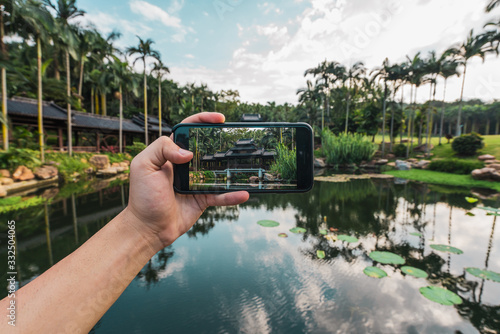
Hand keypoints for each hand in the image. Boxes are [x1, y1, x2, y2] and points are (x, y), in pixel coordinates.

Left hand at [125, 112, 248, 250]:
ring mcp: (195, 182)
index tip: (220, 119)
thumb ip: (161, 149)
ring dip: (231, 168)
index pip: (188, 130)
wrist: (148, 228)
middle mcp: (185, 165)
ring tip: (246, 163)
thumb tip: (188, 152)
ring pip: (217, 171)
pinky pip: (220, 195)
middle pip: (207, 148)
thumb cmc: (142, 197)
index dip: (203, 121)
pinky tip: (243, 193)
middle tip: (237, 139)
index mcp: (170, 153)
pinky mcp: (202, 199)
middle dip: (223, 142)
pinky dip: (231, 195)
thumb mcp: (143, 166)